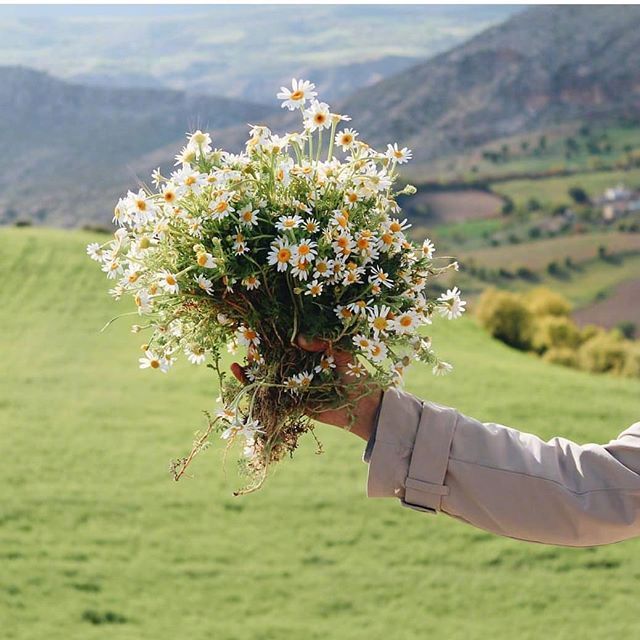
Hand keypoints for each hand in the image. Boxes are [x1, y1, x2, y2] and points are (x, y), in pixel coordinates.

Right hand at [230, 335, 381, 440]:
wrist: (364, 406)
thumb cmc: (356, 375)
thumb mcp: (342, 352)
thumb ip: (323, 343)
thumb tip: (298, 338)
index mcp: (310, 353)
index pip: (286, 342)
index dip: (272, 336)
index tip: (258, 329)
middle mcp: (299, 368)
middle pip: (273, 359)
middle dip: (258, 354)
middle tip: (245, 346)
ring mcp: (295, 386)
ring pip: (269, 377)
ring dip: (253, 373)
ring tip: (238, 366)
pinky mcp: (294, 404)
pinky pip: (274, 397)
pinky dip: (259, 391)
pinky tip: (246, 384)